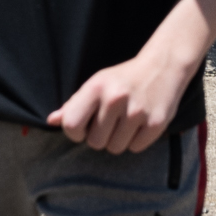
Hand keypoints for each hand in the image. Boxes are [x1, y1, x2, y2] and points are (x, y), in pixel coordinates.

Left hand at [46, 42, 201, 155]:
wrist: (163, 67)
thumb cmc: (123, 79)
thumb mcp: (97, 84)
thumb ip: (74, 104)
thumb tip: (52, 121)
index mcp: (96, 87)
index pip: (72, 125)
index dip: (75, 133)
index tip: (84, 128)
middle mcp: (116, 98)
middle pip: (94, 143)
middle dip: (100, 137)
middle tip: (111, 122)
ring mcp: (137, 111)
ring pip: (115, 148)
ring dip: (118, 140)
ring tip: (126, 121)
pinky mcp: (156, 123)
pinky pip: (135, 148)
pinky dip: (136, 141)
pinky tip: (140, 124)